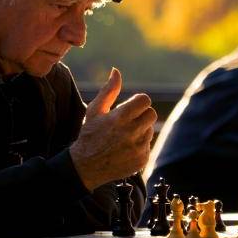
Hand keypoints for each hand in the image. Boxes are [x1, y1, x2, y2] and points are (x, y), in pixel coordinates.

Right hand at [69, 68, 156, 190]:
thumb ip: (108, 90)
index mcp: (119, 117)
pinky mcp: (142, 160)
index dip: (138, 102)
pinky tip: (125, 148)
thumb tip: (116, 71)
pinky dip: (139, 145)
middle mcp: (131, 132)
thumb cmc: (90, 134)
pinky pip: (148, 145)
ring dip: (140, 130)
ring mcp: (138, 148)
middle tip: (128, 121)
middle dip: (141, 115)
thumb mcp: (95, 111)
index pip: (145, 100)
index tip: (129, 108)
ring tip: (123, 136)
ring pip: (150, 130)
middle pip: (151, 114)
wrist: (86, 167)